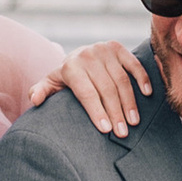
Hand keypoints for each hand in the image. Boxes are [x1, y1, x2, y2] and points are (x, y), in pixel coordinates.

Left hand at [26, 38, 151, 133]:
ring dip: (129, 102)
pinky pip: (133, 64)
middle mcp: (87, 55)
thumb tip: (34, 99)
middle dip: (115, 113)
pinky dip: (142, 79)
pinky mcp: (118, 47)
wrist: (79, 56)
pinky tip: (147, 95)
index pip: (86, 93)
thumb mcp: (51, 84)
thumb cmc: (66, 78)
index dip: (97, 111)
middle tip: (122, 133)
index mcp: (70, 67)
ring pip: (121, 80)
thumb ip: (41, 91)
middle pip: (106, 89)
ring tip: (133, 122)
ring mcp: (104, 50)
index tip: (106, 130)